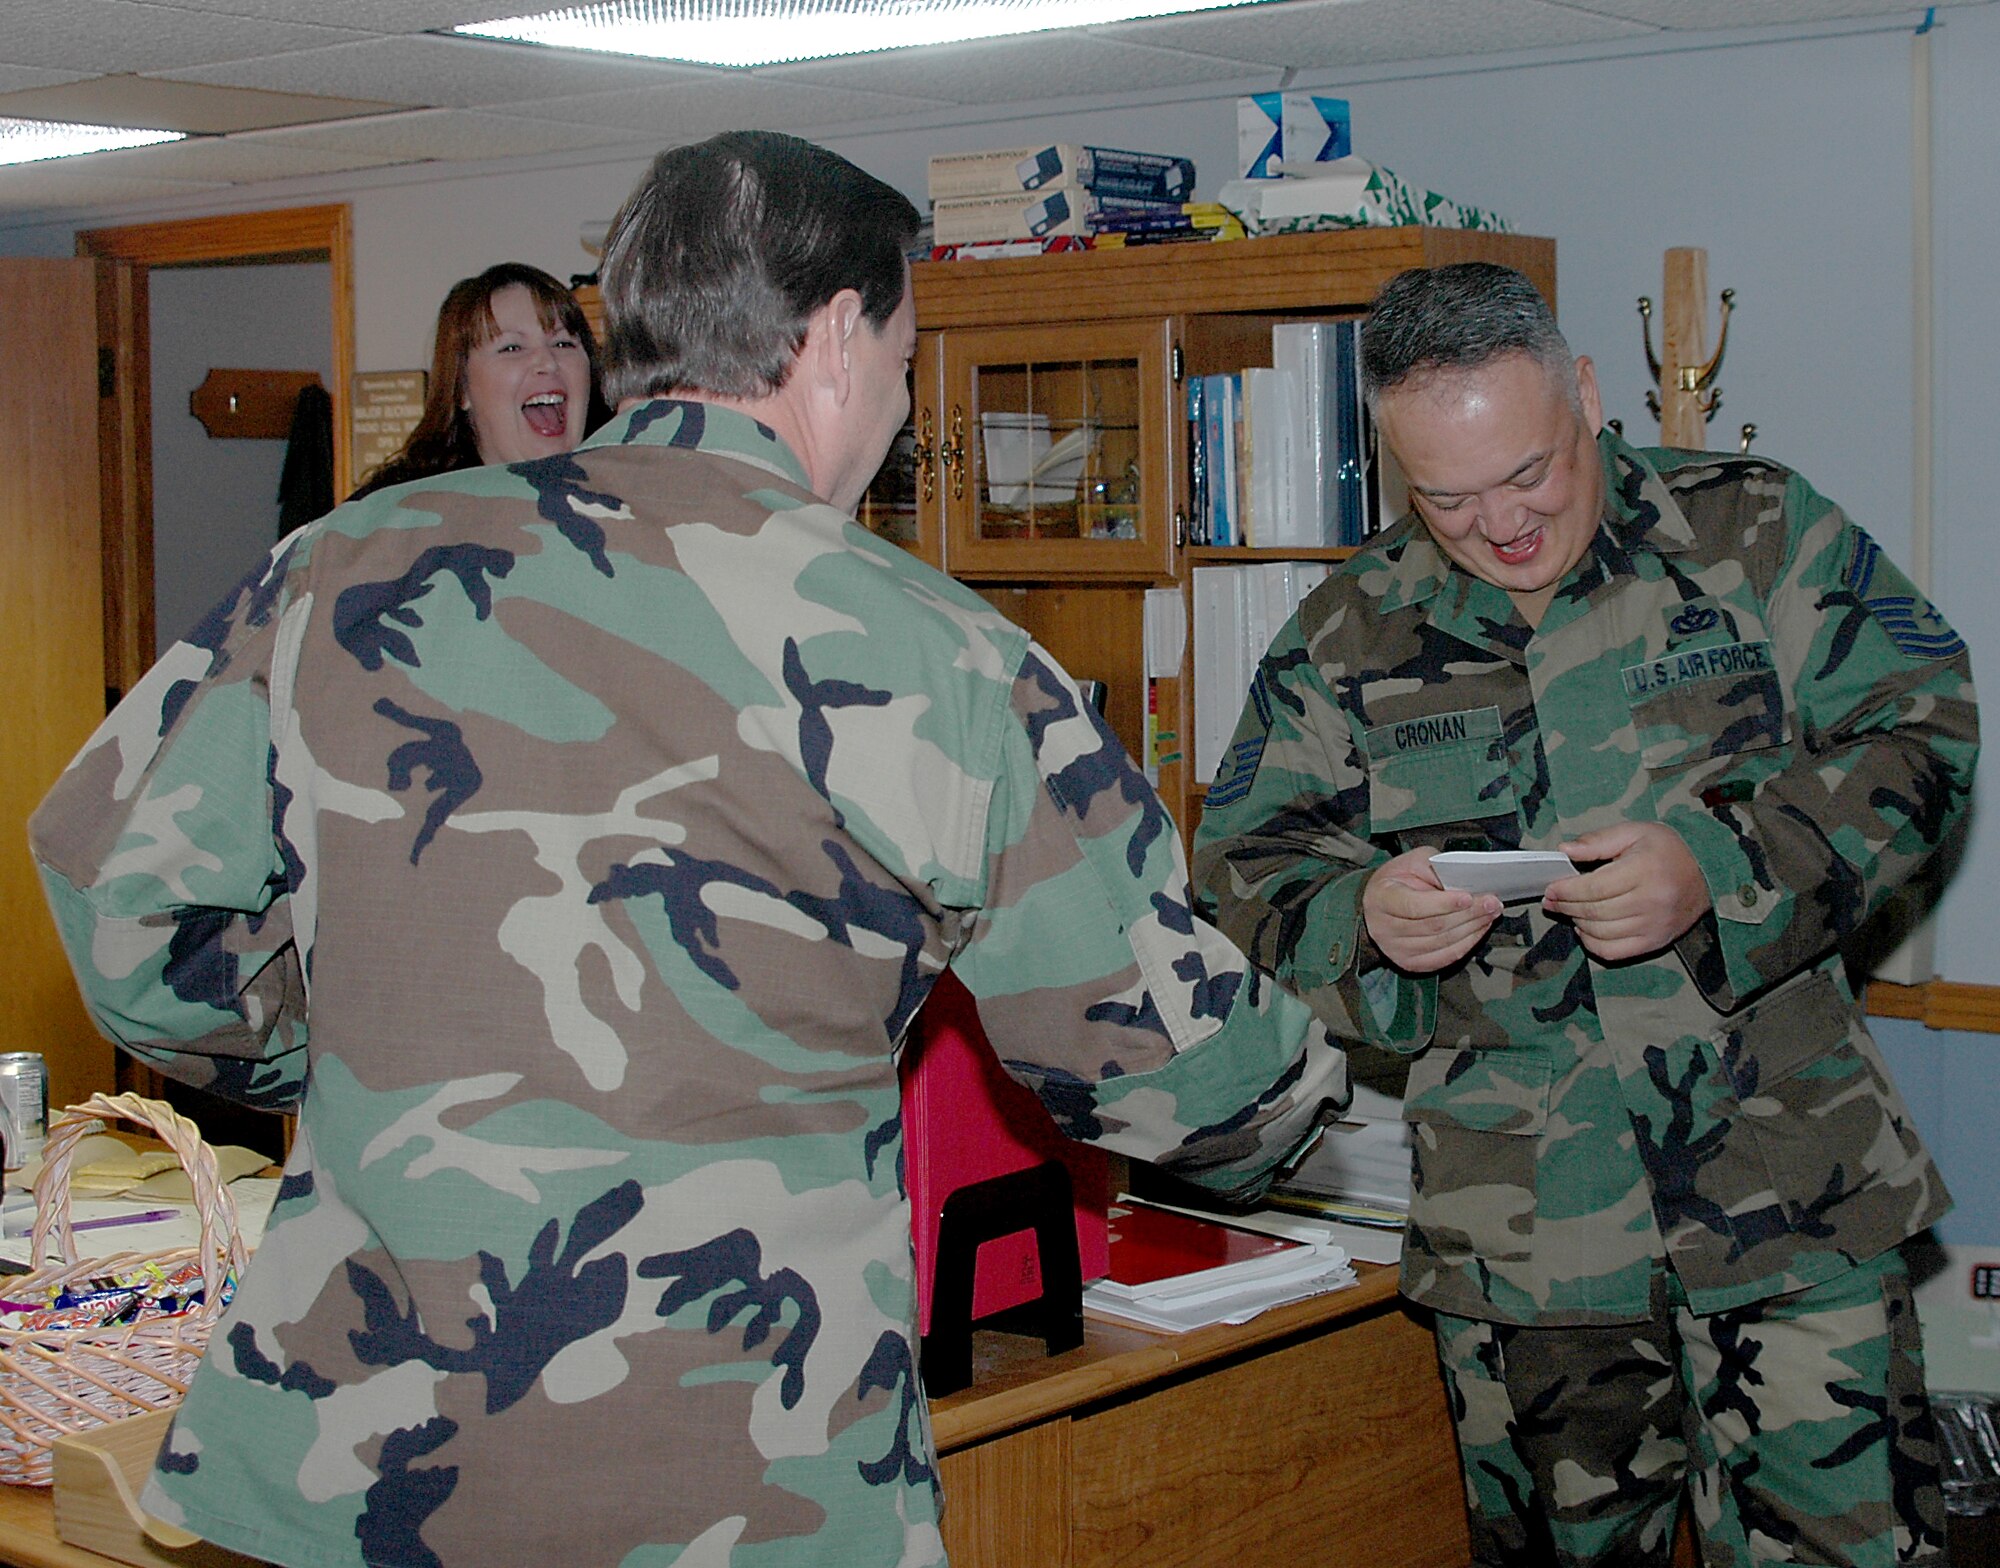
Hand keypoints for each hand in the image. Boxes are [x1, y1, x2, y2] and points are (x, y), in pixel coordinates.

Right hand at [1363, 847, 1501, 973]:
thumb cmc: (1399, 880)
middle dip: (1468, 914)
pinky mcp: (1410, 962)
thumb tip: (1466, 882)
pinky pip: (1445, 957)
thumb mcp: (1413, 862)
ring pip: (1443, 942)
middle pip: (1433, 926)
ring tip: (1490, 913)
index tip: (1468, 897)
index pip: (1413, 906)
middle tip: (1491, 903)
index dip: (1443, 903)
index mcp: (1381, 898)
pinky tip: (1478, 929)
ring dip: (1473, 928)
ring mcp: (1396, 949)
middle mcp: (1383, 928)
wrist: (1382, 902)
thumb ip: (1437, 868)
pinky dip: (1467, 943)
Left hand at [1543, 822, 1710, 960]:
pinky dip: (1593, 944)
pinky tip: (1585, 929)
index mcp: (1644, 871)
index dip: (1566, 890)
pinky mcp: (1657, 941)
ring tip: (1568, 910)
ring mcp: (1655, 926)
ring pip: (1601, 933)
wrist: (1708, 871)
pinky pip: (1615, 952)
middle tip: (1551, 900)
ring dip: (1577, 923)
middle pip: (1595, 912)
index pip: (1594, 888)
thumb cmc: (1668, 849)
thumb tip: (1564, 851)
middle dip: (1566, 906)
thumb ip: (1597, 841)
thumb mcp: (1634, 832)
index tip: (1550, 888)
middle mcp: (1652, 902)